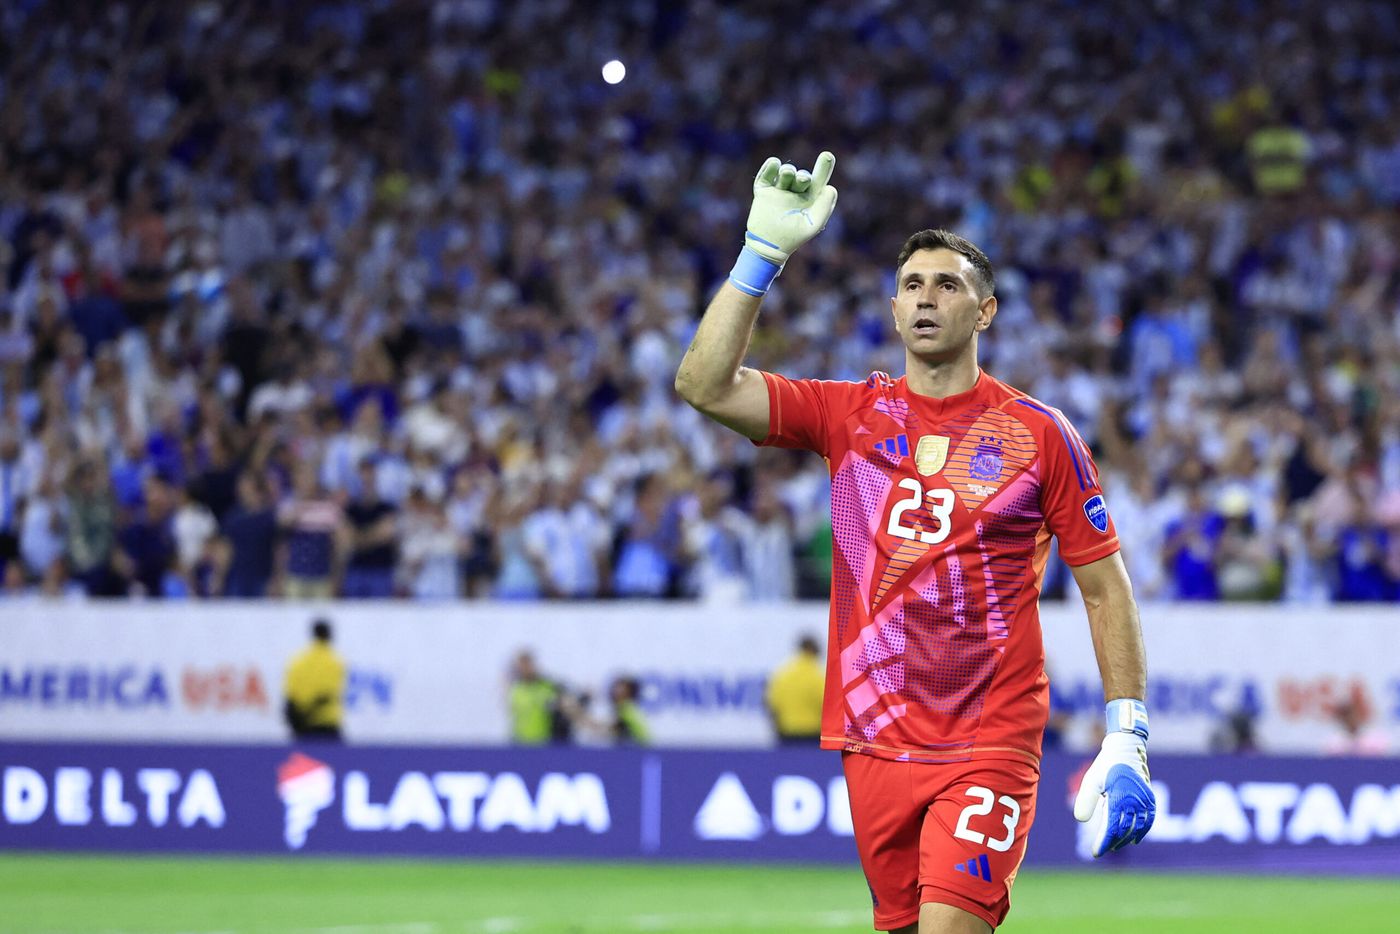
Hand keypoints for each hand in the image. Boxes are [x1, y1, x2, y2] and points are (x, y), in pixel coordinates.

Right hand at [744, 151, 838, 266]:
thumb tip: (830, 187)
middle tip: (802, 179)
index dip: (824, 167)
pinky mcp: (763, 192)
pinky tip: (775, 163)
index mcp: (810, 199)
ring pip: (785, 173)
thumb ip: (825, 206)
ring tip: (787, 173)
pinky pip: (766, 174)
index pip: (819, 180)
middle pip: (802, 176)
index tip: (827, 155)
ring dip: (788, 170)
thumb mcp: (814, 224)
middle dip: (803, 176)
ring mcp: (779, 191)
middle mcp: (795, 193)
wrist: (768, 246)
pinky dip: (770, 167)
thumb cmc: (794, 238)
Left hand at [1073, 731, 1155, 856]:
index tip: (1096, 852)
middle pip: (1124, 830)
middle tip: (1102, 849)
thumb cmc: (1105, 765)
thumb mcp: (1091, 781)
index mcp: (1119, 799)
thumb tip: (1080, 820)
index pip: (1112, 828)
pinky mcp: (1150, 798)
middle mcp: (1135, 803)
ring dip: (1126, 838)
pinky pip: (1149, 820)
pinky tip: (1135, 838)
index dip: (1104, 842)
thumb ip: (1086, 800)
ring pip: (1137, 828)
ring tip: (1115, 845)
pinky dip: (1142, 831)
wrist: (1126, 749)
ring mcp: (1145, 801)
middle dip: (1113, 842)